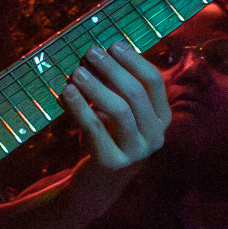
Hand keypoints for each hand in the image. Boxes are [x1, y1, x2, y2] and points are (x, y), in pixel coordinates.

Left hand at [59, 39, 170, 173]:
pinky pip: (96, 130)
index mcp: (161, 118)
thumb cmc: (107, 138)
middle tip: (90, 52)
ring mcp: (137, 152)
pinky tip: (67, 92)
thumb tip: (95, 53)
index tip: (112, 44)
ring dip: (96, 87)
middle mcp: (155, 136)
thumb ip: (109, 85)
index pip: (154, 82)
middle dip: (112, 69)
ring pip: (119, 111)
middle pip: (136, 93)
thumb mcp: (112, 110)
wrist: (96, 184)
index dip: (133, 60)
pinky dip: (80, 108)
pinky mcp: (113, 164)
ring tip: (77, 71)